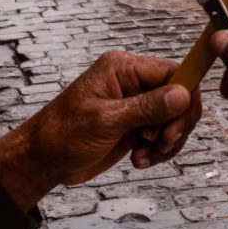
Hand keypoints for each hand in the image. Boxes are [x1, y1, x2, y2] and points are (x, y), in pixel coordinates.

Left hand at [0, 51, 201, 211]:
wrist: (42, 160)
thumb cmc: (62, 134)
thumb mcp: (106, 120)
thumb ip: (146, 108)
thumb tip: (182, 95)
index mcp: (123, 68)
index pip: (172, 72)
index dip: (185, 97)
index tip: (179, 126)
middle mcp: (133, 82)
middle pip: (179, 96)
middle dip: (177, 124)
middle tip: (163, 144)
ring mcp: (135, 105)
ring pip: (174, 118)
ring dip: (167, 142)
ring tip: (145, 156)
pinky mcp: (135, 125)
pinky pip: (162, 134)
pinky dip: (159, 150)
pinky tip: (140, 160)